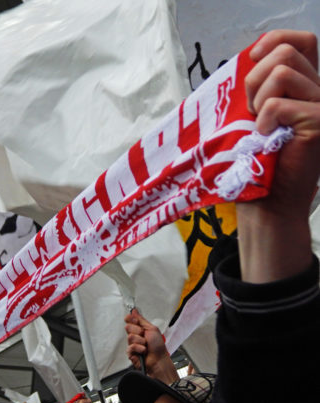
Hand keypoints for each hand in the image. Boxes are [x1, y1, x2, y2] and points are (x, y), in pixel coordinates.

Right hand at [124, 309, 178, 383]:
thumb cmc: (158, 347)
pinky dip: (139, 348)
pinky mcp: (130, 352)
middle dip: (138, 331)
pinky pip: (131, 347)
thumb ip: (141, 319)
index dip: (132, 319)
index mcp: (140, 328)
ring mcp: (133, 344)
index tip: (136, 321)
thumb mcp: (152, 329)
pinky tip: (143, 351)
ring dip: (140, 341)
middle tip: (144, 335)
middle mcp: (136, 335)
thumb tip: (134, 311)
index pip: (129, 319)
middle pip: (128, 327)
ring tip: (146, 345)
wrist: (159, 360)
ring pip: (130, 337)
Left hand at [239, 29, 319, 281]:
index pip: (302, 40)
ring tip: (261, 126)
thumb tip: (251, 56)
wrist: (266, 201)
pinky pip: (278, 102)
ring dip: (258, 100)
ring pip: (282, 72)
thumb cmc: (256, 161)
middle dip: (255, 80)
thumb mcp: (253, 115)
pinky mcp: (319, 121)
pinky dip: (263, 119)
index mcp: (305, 87)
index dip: (274, 40)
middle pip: (285, 53)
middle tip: (252, 112)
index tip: (252, 59)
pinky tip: (267, 137)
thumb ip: (259, 86)